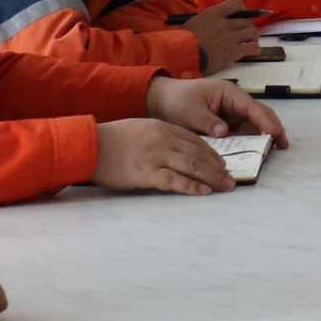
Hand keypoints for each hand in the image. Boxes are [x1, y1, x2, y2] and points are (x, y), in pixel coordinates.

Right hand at [93, 117, 235, 193]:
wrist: (89, 145)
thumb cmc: (111, 139)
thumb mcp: (140, 129)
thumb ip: (160, 137)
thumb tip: (175, 149)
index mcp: (164, 128)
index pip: (196, 142)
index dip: (212, 154)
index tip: (222, 164)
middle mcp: (164, 140)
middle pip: (199, 154)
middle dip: (218, 168)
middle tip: (230, 179)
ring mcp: (156, 156)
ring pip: (192, 166)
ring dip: (212, 177)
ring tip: (225, 186)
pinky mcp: (146, 173)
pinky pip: (174, 180)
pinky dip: (191, 186)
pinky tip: (203, 191)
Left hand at [146, 73, 288, 146]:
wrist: (162, 100)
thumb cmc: (177, 101)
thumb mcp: (190, 112)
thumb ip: (208, 122)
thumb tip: (225, 132)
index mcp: (229, 94)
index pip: (252, 108)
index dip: (266, 121)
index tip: (276, 134)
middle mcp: (234, 102)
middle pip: (259, 114)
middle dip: (273, 127)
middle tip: (283, 144)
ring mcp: (231, 113)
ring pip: (252, 125)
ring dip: (261, 136)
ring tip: (271, 151)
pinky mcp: (226, 123)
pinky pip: (241, 132)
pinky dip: (247, 141)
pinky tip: (251, 152)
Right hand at [179, 0, 260, 71]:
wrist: (182, 56)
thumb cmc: (185, 40)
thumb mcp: (196, 21)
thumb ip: (212, 17)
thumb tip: (225, 18)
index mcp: (215, 13)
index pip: (237, 3)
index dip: (240, 10)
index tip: (238, 17)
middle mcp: (225, 23)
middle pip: (247, 20)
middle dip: (245, 27)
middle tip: (241, 34)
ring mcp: (231, 38)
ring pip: (253, 32)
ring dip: (252, 37)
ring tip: (247, 42)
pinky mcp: (234, 52)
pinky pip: (254, 47)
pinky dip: (255, 49)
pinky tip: (250, 51)